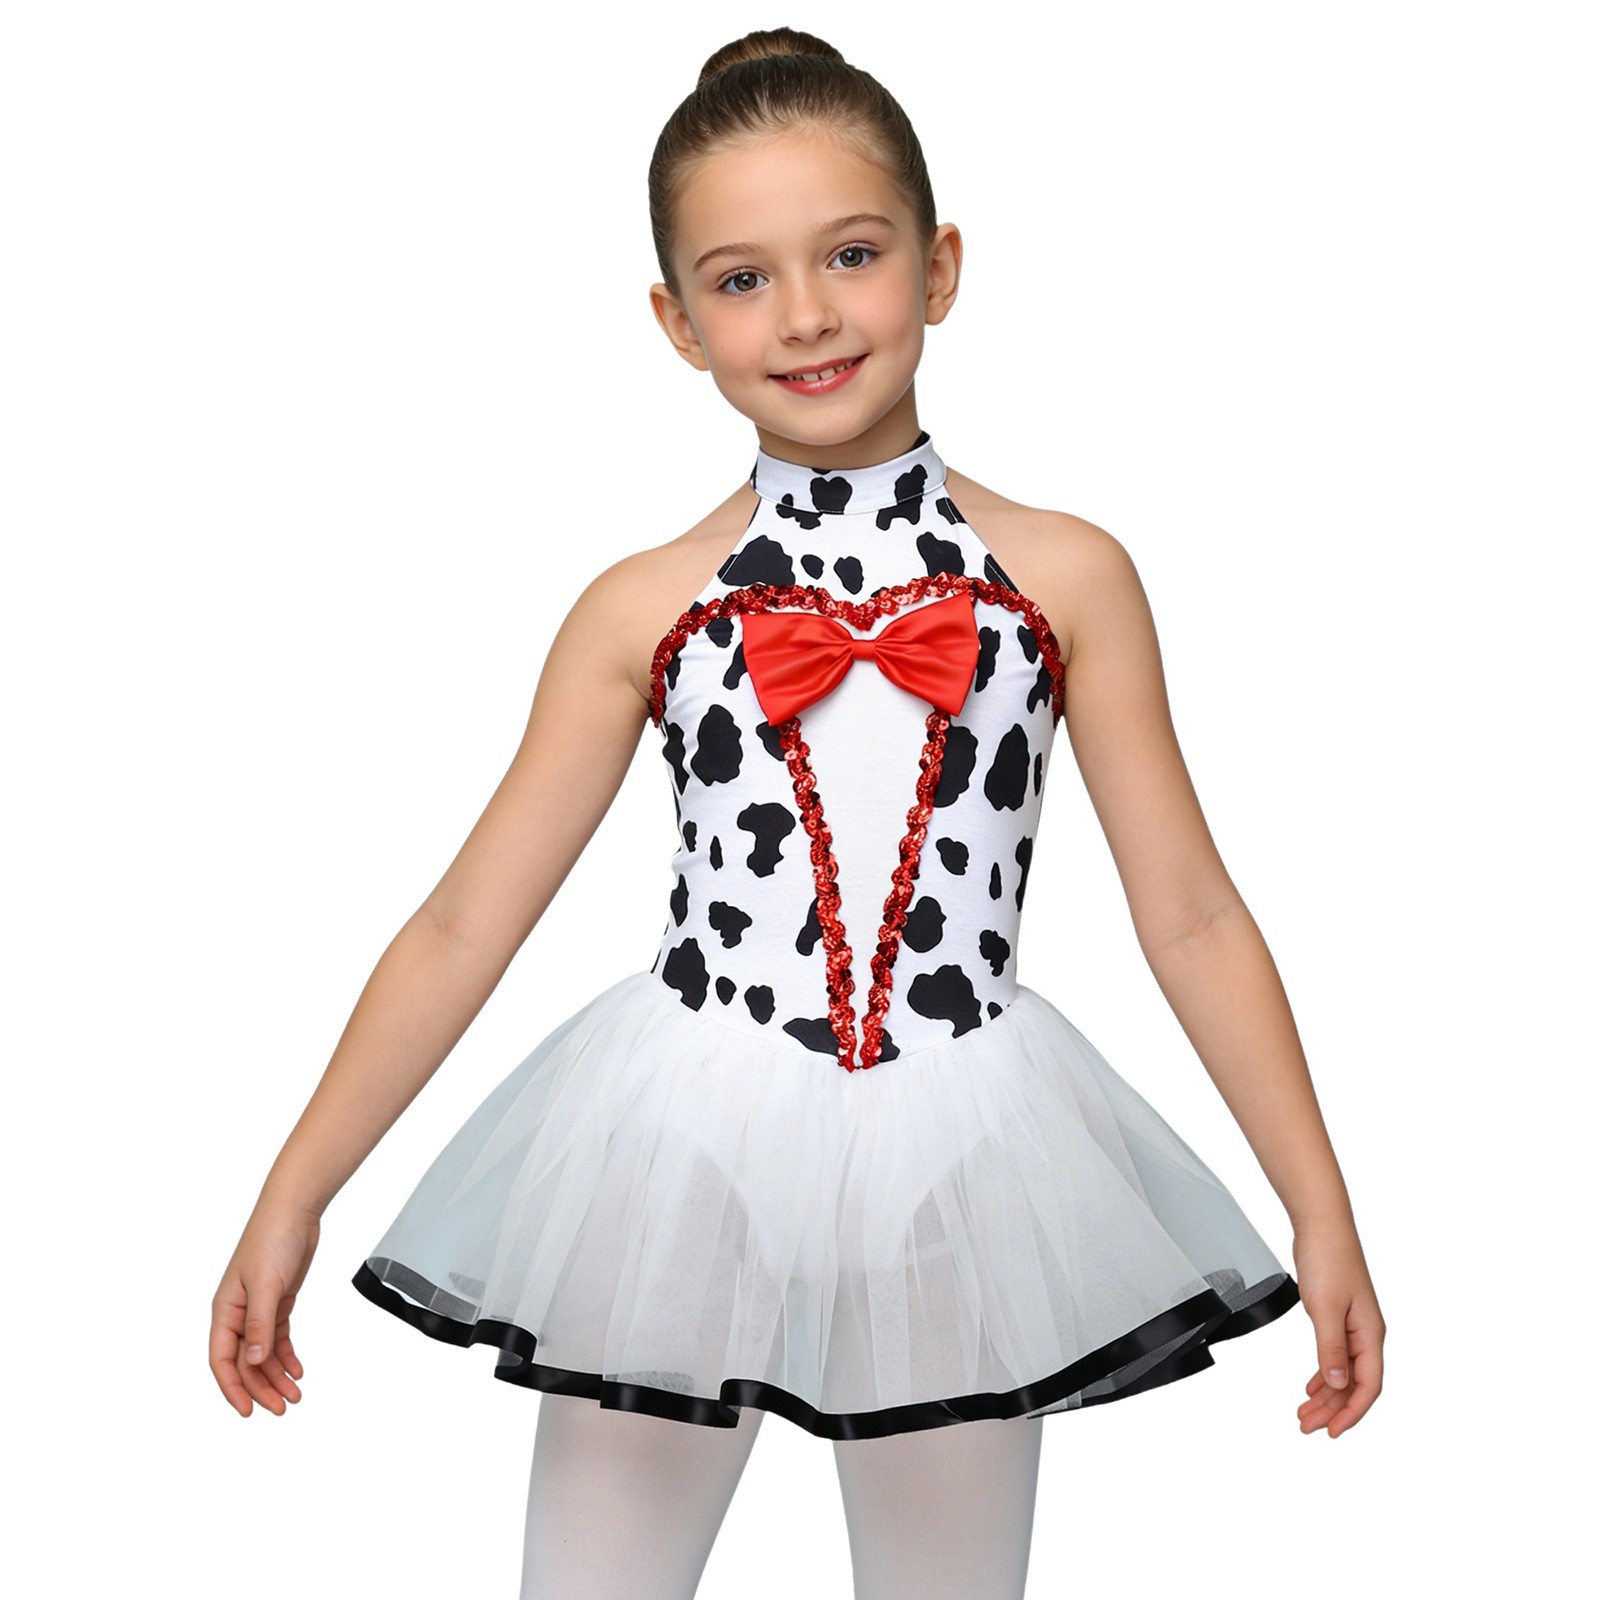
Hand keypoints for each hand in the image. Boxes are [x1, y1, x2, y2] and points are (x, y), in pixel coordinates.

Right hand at [209, 1202, 319, 1416]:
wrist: (294, 1211)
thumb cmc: (272, 1239)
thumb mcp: (266, 1284)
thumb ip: (259, 1324)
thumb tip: (252, 1362)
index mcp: (225, 1311)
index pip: (222, 1360)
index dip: (233, 1388)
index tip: (248, 1410)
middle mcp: (238, 1314)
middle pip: (245, 1363)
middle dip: (262, 1387)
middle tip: (283, 1407)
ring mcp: (257, 1309)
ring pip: (263, 1354)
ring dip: (277, 1375)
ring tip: (295, 1395)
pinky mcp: (277, 1302)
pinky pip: (278, 1338)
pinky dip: (287, 1356)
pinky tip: (298, 1370)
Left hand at [1291, 1216, 1384, 1437]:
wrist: (1321, 1225)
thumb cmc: (1328, 1258)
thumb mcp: (1324, 1307)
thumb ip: (1330, 1348)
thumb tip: (1336, 1384)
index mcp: (1370, 1334)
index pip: (1368, 1386)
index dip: (1351, 1412)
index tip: (1332, 1431)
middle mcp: (1366, 1334)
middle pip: (1354, 1384)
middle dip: (1333, 1409)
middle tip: (1308, 1426)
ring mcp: (1353, 1326)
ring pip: (1343, 1372)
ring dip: (1325, 1395)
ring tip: (1304, 1413)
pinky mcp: (1340, 1317)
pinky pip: (1335, 1356)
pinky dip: (1323, 1373)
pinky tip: (1312, 1386)